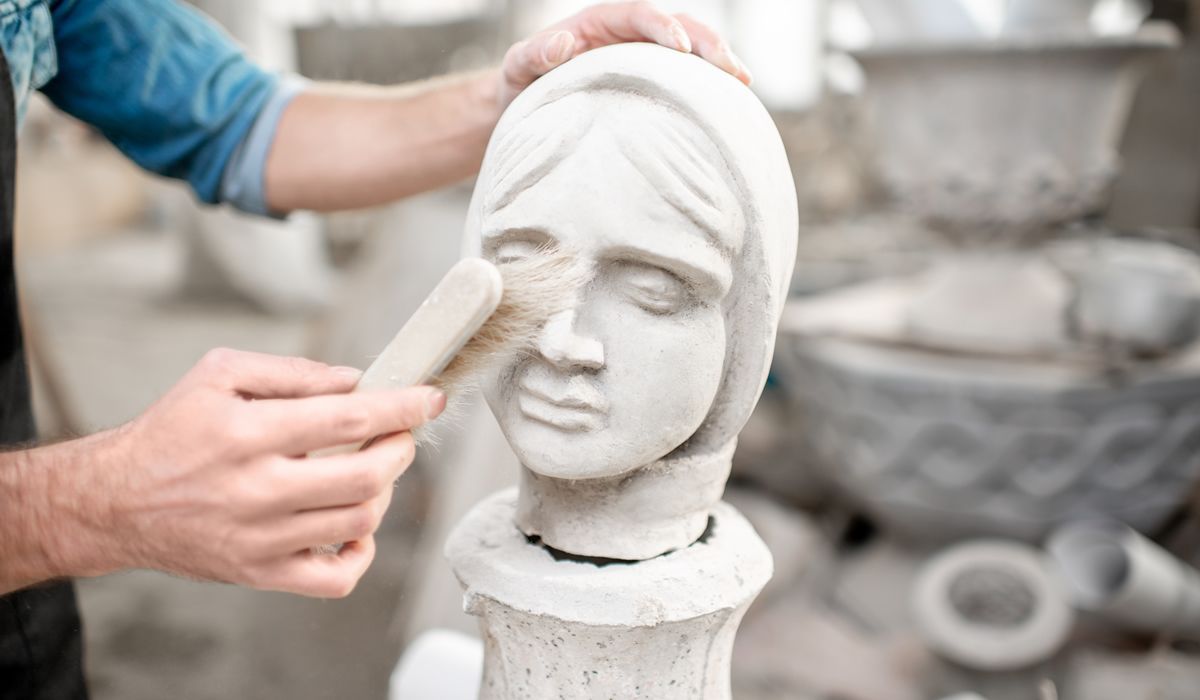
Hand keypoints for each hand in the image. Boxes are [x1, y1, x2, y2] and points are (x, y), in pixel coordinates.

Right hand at [49, 348, 443, 597]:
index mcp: (247, 434)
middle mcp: (256, 490)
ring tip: (371, 470)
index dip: (400, 407)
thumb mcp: (219, 374)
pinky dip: (361, 552)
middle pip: (364, 476)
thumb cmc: (171, 432)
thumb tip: (355, 381)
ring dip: (383, 491)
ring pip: (357, 522)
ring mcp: (261, 539)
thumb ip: (293, 372)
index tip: (429, 398)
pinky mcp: (260, 573)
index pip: (347, 419)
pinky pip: (335, 579)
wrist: (115, 502)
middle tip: (399, 433)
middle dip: (399, 448)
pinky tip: (354, 525)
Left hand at [497, 1, 750, 107]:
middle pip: (680, 26)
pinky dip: (709, 87)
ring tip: (743, 84)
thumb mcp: (518, 68)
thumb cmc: (519, 87)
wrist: (525, 107)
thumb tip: (562, 44)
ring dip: (719, 63)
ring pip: (692, 51)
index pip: (641, 13)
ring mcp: (646, 59)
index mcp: (601, 23)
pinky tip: (731, 106)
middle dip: (708, 43)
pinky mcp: (654, 83)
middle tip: (732, 70)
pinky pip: (687, 80)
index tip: (682, 49)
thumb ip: (534, 54)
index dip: (665, 26)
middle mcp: (629, 35)